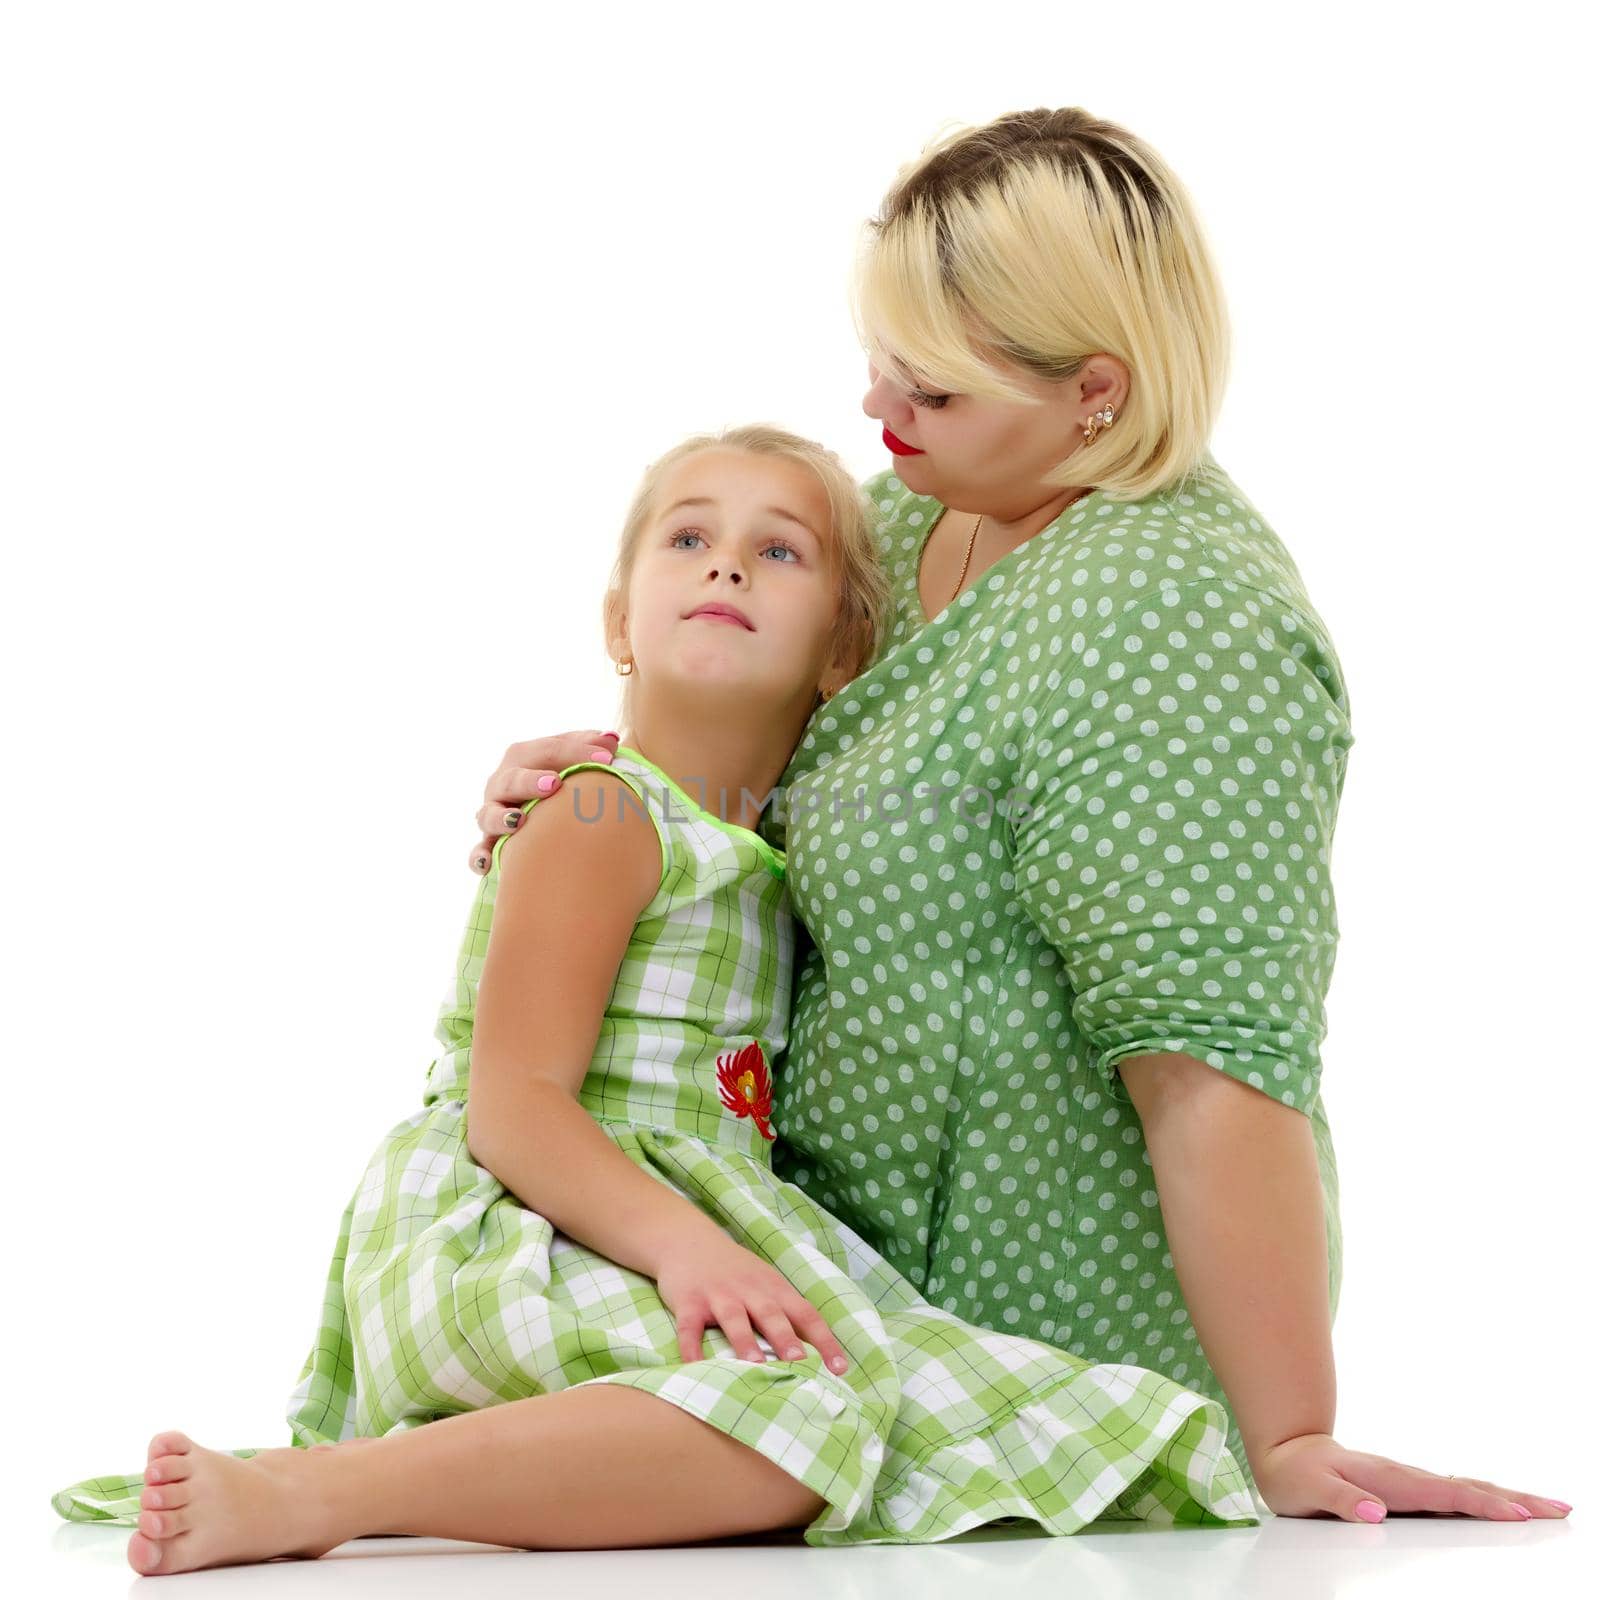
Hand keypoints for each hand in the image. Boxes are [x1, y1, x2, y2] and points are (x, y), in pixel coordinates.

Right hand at [468, 729, 621, 873]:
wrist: (544, 814)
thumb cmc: (561, 781)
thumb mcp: (574, 761)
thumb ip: (590, 749)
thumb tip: (611, 739)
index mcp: (524, 757)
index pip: (548, 750)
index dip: (576, 752)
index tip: (607, 760)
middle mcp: (503, 783)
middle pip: (511, 779)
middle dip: (530, 780)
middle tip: (553, 783)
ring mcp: (493, 813)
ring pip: (487, 814)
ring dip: (501, 818)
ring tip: (519, 821)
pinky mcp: (489, 843)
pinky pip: (479, 851)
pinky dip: (479, 856)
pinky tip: (487, 863)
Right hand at [654, 1228, 852, 1376]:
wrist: (689, 1240)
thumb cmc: (735, 1271)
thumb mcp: (765, 1282)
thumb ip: (783, 1312)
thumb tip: (813, 1355)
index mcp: (774, 1288)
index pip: (806, 1314)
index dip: (824, 1340)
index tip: (840, 1368)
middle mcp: (749, 1290)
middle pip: (771, 1314)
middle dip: (786, 1339)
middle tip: (800, 1363)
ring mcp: (718, 1295)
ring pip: (734, 1319)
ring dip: (745, 1341)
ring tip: (755, 1365)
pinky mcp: (689, 1301)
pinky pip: (690, 1326)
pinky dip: (691, 1347)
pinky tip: (694, 1367)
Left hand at [1252, 1432, 1572, 1521]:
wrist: (1286, 1450)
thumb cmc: (1296, 1474)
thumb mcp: (1306, 1489)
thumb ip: (1339, 1499)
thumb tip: (1374, 1511)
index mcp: (1387, 1480)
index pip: (1442, 1495)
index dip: (1479, 1505)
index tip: (1516, 1516)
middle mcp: (1405, 1477)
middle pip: (1468, 1488)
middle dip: (1514, 1499)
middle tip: (1559, 1509)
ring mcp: (1409, 1480)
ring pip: (1467, 1487)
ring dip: (1509, 1497)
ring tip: (1548, 1507)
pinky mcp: (1409, 1487)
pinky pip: (1455, 1491)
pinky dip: (1486, 1497)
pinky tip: (1505, 1505)